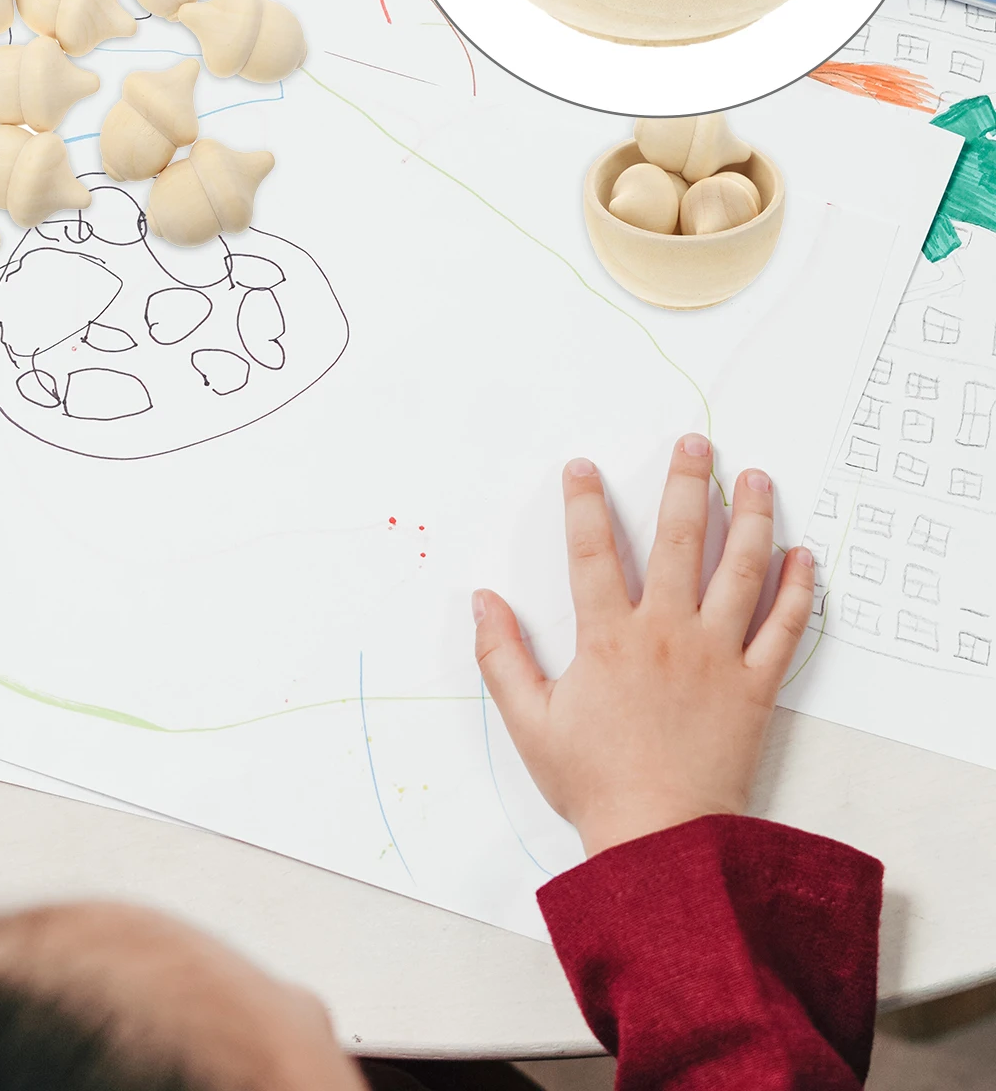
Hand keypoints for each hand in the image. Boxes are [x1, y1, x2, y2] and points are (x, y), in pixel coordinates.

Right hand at [473, 434, 813, 857]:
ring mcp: (717, 656)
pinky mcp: (756, 687)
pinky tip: (804, 556)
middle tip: (696, 444)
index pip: (592, 551)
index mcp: (608, 638)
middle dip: (687, 484)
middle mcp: (666, 633)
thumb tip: (481, 600)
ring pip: (740, 571)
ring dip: (752, 519)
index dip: (584, 503)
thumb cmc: (593, 783)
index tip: (583, 467)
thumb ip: (500, 655)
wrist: (662, 841)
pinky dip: (798, 590)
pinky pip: (785, 629)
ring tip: (758, 478)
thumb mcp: (528, 721)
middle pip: (679, 541)